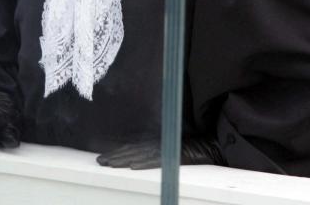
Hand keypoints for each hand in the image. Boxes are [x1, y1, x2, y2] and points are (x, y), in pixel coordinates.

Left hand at [96, 136, 225, 168]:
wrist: (211, 146)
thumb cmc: (191, 149)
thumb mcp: (169, 150)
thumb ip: (156, 152)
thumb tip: (137, 159)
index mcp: (155, 143)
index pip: (132, 148)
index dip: (117, 152)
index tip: (104, 157)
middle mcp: (157, 145)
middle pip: (131, 150)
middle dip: (114, 156)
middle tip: (99, 161)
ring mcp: (165, 150)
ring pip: (139, 154)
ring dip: (122, 159)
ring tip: (109, 164)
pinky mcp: (173, 156)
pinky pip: (156, 160)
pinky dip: (143, 162)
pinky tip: (132, 166)